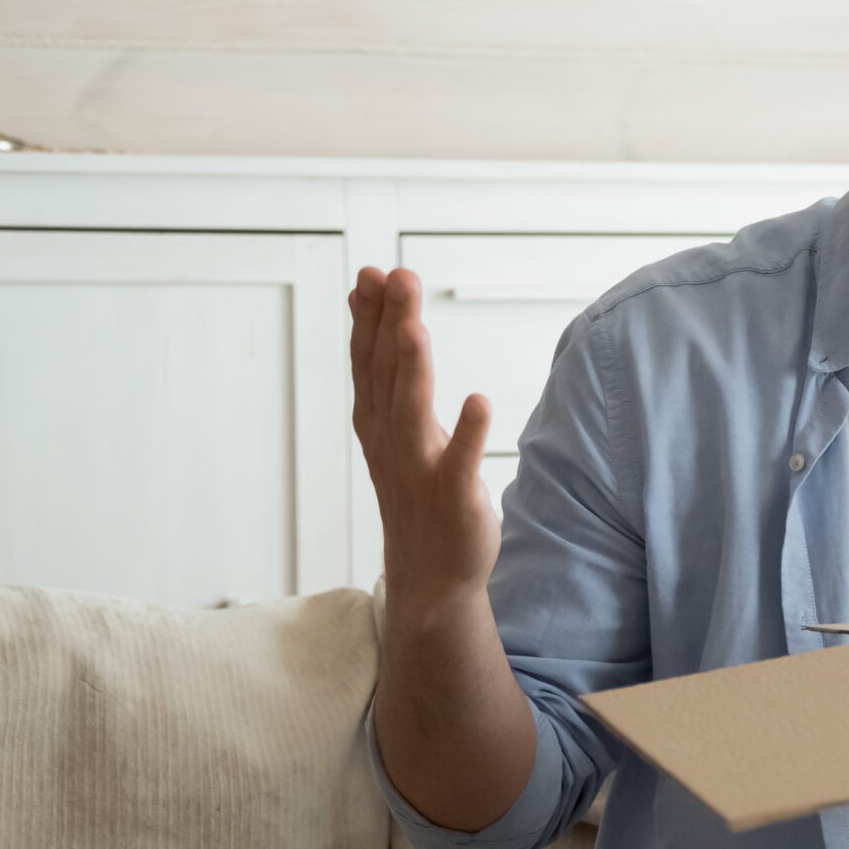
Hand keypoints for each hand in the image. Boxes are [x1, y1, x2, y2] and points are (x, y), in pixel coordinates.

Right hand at [350, 266, 499, 603]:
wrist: (430, 575)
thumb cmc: (419, 493)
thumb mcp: (399, 427)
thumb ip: (392, 372)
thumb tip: (385, 314)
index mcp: (378, 422)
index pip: (369, 361)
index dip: (370, 317)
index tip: (371, 273)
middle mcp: (391, 441)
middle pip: (387, 374)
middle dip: (390, 323)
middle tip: (395, 275)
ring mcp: (419, 469)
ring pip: (411, 411)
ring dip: (413, 368)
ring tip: (416, 327)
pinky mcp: (453, 496)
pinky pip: (459, 462)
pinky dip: (467, 433)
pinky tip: (479, 401)